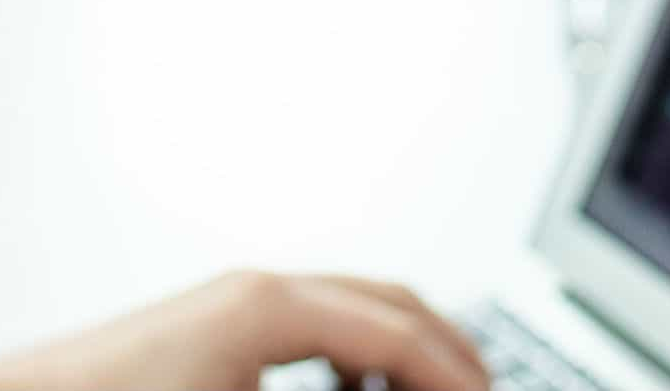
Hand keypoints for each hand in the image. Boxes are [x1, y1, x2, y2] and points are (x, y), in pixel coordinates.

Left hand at [0, 270, 489, 390]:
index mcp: (270, 308)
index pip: (404, 334)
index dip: (460, 378)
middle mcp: (255, 290)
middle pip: (391, 302)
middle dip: (448, 355)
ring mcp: (231, 302)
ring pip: (353, 310)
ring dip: (403, 354)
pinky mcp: (210, 329)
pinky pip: (311, 327)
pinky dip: (353, 359)